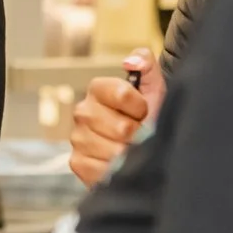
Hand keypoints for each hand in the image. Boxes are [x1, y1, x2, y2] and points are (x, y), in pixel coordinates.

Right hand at [68, 49, 163, 187]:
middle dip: (137, 134)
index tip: (144, 112)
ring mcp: (77, 137)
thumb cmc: (150, 121)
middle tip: (139, 135)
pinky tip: (119, 165)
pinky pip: (102, 169)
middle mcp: (82, 111)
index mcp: (99, 90)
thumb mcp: (155, 91)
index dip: (140, 106)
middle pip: (121, 127)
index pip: (121, 93)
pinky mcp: (77, 162)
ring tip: (131, 150)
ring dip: (130, 155)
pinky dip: (117, 170)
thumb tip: (130, 62)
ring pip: (114, 150)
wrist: (146, 154)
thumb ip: (147, 67)